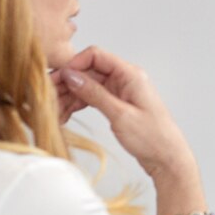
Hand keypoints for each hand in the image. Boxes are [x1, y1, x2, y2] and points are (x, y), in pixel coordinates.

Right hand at [53, 46, 197, 181]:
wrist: (167, 158)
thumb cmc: (152, 137)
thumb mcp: (120, 115)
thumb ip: (95, 94)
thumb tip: (71, 75)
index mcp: (130, 74)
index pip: (96, 56)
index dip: (74, 65)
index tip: (57, 79)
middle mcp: (125, 79)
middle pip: (89, 71)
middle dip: (67, 83)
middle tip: (47, 98)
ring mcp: (120, 92)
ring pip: (88, 86)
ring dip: (69, 96)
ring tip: (53, 111)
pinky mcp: (117, 105)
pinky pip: (92, 99)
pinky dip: (78, 105)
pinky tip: (65, 116)